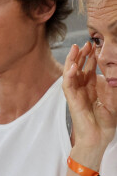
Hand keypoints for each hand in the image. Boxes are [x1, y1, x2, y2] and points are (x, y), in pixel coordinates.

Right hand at [63, 42, 115, 169]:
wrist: (98, 137)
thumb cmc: (105, 121)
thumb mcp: (113, 99)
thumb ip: (111, 85)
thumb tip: (112, 71)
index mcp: (90, 86)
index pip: (88, 67)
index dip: (90, 56)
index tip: (94, 45)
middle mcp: (81, 86)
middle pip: (78, 66)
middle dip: (81, 54)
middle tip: (86, 43)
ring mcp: (75, 91)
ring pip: (70, 72)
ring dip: (72, 60)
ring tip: (75, 48)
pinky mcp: (71, 98)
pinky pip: (68, 84)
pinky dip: (69, 74)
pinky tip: (73, 66)